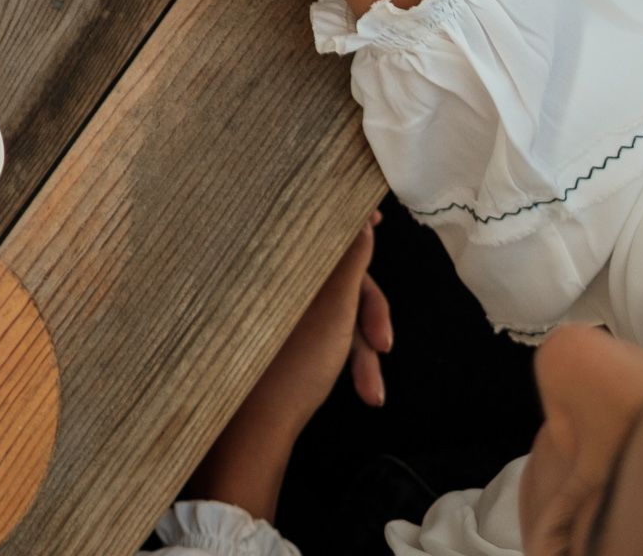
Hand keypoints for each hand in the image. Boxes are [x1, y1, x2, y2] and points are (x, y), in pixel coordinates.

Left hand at [190, 213, 392, 520]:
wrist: (257, 426)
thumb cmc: (293, 366)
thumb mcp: (334, 311)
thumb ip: (349, 263)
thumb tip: (359, 217)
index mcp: (285, 270)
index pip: (322, 234)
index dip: (353, 226)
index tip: (378, 217)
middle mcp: (276, 284)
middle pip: (338, 279)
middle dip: (369, 315)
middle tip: (385, 345)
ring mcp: (277, 312)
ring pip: (334, 314)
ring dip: (360, 350)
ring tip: (373, 395)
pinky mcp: (279, 338)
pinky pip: (321, 334)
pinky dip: (343, 357)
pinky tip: (359, 388)